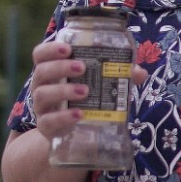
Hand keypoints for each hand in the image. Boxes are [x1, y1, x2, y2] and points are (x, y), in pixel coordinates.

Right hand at [29, 40, 146, 142]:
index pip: (41, 54)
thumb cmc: (86, 100)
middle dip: (60, 67)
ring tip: (85, 91)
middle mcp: (42, 87)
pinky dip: (63, 117)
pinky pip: (48, 121)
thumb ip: (118, 76)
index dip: (50, 49)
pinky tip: (79, 114)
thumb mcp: (101, 85)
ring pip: (42, 95)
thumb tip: (139, 72)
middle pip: (41, 72)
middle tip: (82, 67)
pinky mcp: (46, 127)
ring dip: (63, 91)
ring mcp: (42, 108)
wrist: (76, 133)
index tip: (68, 48)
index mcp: (52, 71)